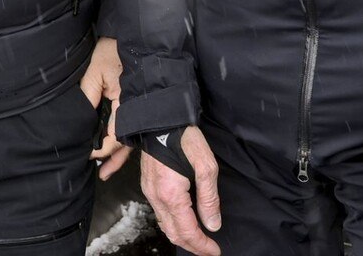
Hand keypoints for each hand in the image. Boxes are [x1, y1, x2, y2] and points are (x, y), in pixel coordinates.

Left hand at [81, 36, 132, 178]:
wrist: (134, 35)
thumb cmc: (114, 49)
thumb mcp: (95, 71)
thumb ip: (88, 96)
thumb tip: (81, 121)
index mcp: (128, 102)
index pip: (116, 135)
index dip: (102, 148)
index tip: (89, 154)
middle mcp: (138, 108)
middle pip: (127, 141)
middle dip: (114, 159)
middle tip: (103, 174)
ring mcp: (140, 106)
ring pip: (133, 137)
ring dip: (121, 153)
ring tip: (108, 170)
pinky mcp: (139, 103)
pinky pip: (134, 126)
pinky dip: (125, 139)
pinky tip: (117, 148)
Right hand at [141, 125, 220, 255]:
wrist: (162, 119)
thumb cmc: (185, 138)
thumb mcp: (206, 167)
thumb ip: (209, 199)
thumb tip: (212, 224)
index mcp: (171, 195)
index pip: (188, 231)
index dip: (202, 245)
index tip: (215, 251)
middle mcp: (156, 197)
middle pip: (173, 233)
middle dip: (192, 246)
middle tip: (209, 250)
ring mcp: (149, 192)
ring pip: (165, 225)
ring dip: (182, 236)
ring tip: (199, 239)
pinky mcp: (148, 185)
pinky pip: (159, 214)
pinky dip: (172, 224)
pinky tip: (184, 222)